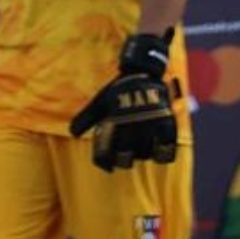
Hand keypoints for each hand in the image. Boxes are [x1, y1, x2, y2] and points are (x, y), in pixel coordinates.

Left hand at [69, 33, 177, 172]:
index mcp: (112, 123)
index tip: (106, 166)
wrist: (141, 72)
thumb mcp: (98, 102)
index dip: (103, 163)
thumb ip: (85, 118)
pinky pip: (166, 149)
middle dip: (122, 161)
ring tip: (139, 150)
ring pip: (145, 155)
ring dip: (141, 155)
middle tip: (123, 157)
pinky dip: (162, 155)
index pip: (105, 153)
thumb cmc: (116, 90)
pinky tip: (158, 152)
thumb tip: (72, 134)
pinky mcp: (166, 124)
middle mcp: (130, 127)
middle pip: (126, 159)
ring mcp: (149, 126)